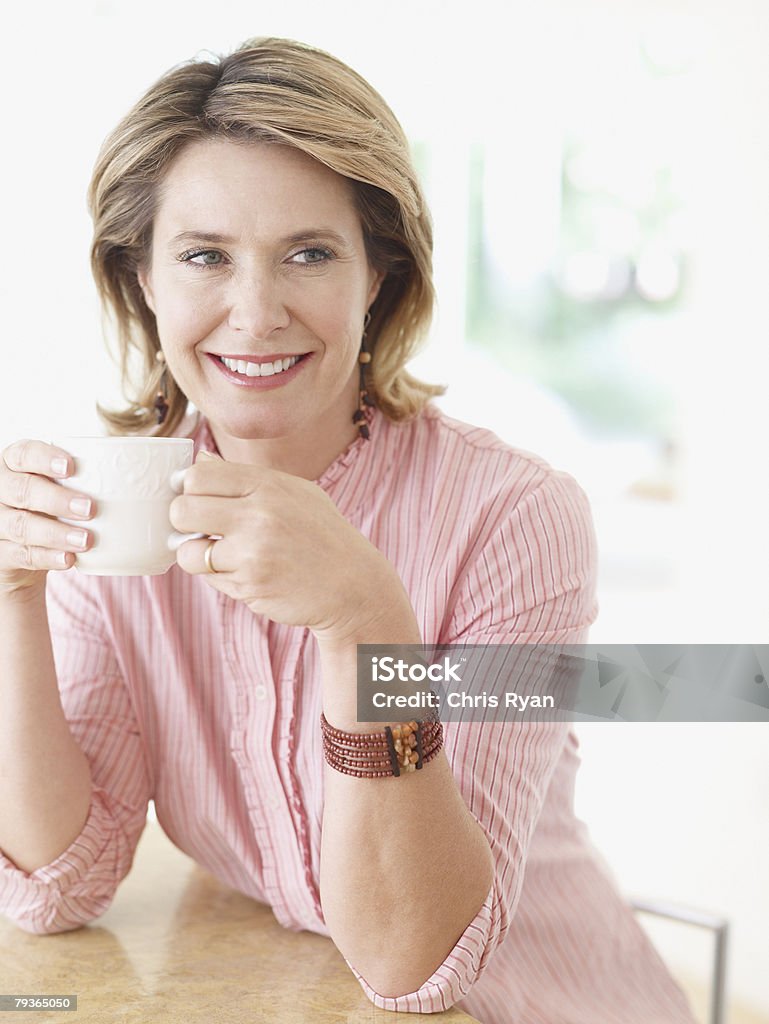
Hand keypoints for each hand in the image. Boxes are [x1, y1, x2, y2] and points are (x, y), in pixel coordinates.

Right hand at [0, 440, 95, 596]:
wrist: (24, 551)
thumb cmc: (53, 508)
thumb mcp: (64, 487)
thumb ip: (91, 476)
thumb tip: (156, 470)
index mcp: (15, 464)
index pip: (23, 453)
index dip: (44, 458)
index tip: (71, 467)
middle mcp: (0, 490)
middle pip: (21, 490)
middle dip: (56, 499)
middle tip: (90, 509)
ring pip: (20, 525)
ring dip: (55, 533)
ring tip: (86, 540)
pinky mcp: (0, 553)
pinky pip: (20, 555)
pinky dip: (47, 557)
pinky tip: (69, 559)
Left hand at [170, 452, 416, 644]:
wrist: (354, 585)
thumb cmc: (322, 536)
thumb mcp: (295, 493)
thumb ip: (246, 478)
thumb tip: (201, 459)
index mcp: (268, 484)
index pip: (199, 475)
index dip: (188, 489)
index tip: (196, 500)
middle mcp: (259, 513)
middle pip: (183, 508)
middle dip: (183, 521)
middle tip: (201, 529)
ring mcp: (253, 550)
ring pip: (188, 551)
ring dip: (197, 556)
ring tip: (223, 556)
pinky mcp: (250, 583)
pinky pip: (210, 578)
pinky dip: (220, 578)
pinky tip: (247, 574)